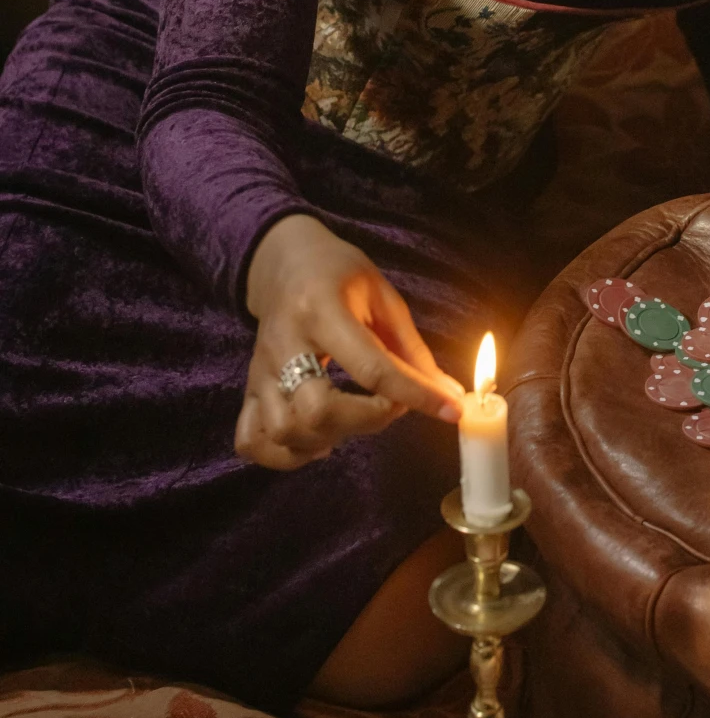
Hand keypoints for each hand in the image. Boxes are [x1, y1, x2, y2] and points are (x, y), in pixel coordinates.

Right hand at [236, 213, 463, 470]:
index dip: (416, 395)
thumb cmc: (339, 273)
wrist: (282, 262)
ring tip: (355, 421)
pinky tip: (316, 440)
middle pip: (318, 409)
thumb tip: (448, 393)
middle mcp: (285, 344)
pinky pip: (252, 440)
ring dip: (329, 439)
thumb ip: (411, 348)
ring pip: (285, 431)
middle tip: (392, 407)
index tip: (451, 410)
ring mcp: (260, 371)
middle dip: (367, 421)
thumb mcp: (382, 295)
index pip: (371, 368)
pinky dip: (285, 455)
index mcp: (322, 310)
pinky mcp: (248, 390)